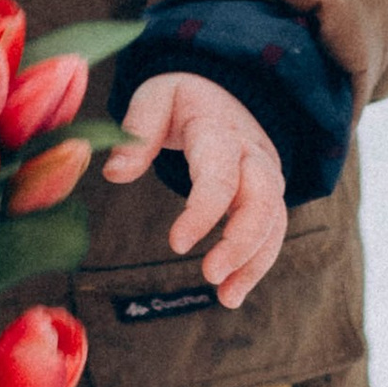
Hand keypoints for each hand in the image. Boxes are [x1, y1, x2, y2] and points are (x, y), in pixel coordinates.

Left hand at [103, 72, 285, 306]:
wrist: (226, 89)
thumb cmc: (183, 99)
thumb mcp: (156, 98)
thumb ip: (137, 131)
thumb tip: (114, 173)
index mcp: (219, 130)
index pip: (219, 174)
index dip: (202, 211)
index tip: (177, 244)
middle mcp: (251, 154)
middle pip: (261, 200)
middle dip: (240, 241)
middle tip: (209, 274)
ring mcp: (266, 176)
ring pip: (273, 221)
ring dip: (253, 262)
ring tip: (226, 297)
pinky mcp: (269, 195)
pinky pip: (272, 232)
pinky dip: (257, 265)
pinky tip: (232, 293)